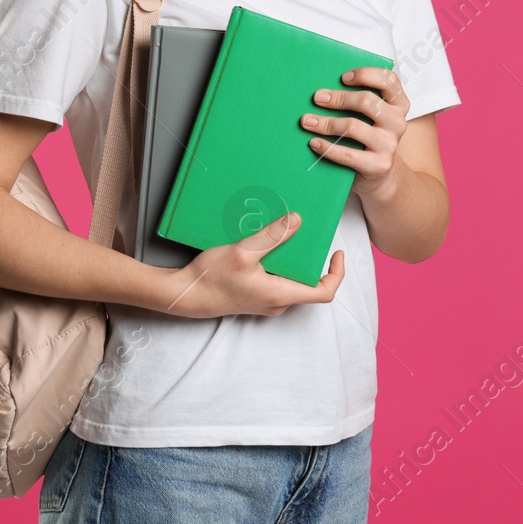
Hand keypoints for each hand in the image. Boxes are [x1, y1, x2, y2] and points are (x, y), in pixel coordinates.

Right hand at [152, 212, 345, 317]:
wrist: (184, 295)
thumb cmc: (211, 279)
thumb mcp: (242, 252)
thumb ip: (272, 237)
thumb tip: (297, 221)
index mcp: (281, 295)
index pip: (324, 292)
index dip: (337, 273)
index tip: (338, 252)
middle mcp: (277, 302)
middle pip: (310, 284)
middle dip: (314, 259)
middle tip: (312, 235)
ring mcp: (266, 301)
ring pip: (292, 280)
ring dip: (295, 260)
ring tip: (290, 235)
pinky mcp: (255, 295)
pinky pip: (278, 280)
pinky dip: (280, 263)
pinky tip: (268, 245)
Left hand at [300, 66, 409, 203]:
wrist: (381, 174)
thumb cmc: (369, 137)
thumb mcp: (372, 116)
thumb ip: (358, 101)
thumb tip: (325, 89)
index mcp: (398, 104)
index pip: (388, 80)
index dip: (366, 74)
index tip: (343, 77)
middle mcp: (397, 122)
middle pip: (367, 102)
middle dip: (338, 98)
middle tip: (317, 98)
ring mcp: (389, 144)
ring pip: (353, 127)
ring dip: (326, 123)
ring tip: (307, 121)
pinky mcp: (378, 165)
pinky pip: (348, 154)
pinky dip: (327, 147)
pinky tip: (314, 142)